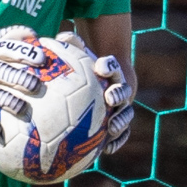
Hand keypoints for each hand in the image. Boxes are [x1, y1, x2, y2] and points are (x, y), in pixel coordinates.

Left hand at [57, 28, 134, 153]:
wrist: (102, 87)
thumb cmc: (84, 72)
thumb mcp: (77, 59)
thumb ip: (71, 48)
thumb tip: (60, 36)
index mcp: (110, 73)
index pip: (112, 66)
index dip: (109, 66)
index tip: (101, 67)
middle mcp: (119, 90)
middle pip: (123, 91)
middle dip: (119, 94)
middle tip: (110, 98)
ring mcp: (122, 109)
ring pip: (125, 115)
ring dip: (121, 121)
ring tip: (112, 127)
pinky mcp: (120, 125)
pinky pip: (122, 135)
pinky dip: (117, 142)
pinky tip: (108, 150)